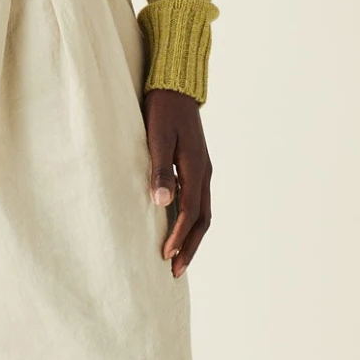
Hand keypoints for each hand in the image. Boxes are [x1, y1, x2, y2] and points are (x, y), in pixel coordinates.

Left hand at [144, 88, 211, 277]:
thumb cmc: (162, 111)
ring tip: (179, 259)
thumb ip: (159, 169)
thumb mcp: (156, 137)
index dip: (178, 237)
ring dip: (191, 238)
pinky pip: (198, 202)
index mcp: (195, 168)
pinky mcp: (196, 167)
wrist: (175, 88)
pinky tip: (178, 229)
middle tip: (176, 272)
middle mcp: (203, 173)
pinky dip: (191, 222)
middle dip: (190, 247)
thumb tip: (161, 201)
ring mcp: (202, 170)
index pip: (189, 213)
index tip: (165, 256)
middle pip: (202, 220)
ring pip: (203, 213)